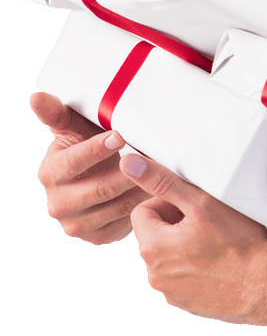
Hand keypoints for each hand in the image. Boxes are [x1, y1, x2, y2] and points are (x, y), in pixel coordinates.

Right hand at [32, 91, 150, 244]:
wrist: (97, 177)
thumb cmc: (88, 145)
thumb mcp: (74, 128)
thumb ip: (57, 113)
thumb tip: (35, 97)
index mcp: (49, 174)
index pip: (72, 162)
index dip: (95, 149)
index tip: (119, 135)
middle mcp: (57, 204)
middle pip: (98, 189)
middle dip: (128, 173)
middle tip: (151, 158)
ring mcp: (76, 225)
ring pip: (116, 207)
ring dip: (141, 190)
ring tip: (161, 173)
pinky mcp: (96, 238)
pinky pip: (125, 223)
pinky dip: (143, 207)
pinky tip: (158, 192)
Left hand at [119, 151, 266, 324]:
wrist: (266, 286)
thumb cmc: (238, 245)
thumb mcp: (200, 202)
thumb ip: (163, 181)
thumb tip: (130, 165)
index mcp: (152, 248)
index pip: (142, 211)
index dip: (168, 202)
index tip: (192, 205)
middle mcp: (155, 275)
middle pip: (155, 235)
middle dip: (176, 224)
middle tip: (207, 221)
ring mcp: (171, 293)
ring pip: (169, 257)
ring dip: (184, 246)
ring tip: (215, 242)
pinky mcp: (188, 304)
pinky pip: (182, 278)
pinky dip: (195, 268)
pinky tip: (219, 262)